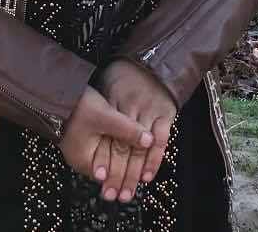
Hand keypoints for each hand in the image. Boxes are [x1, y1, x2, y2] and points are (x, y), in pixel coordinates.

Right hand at [58, 86, 153, 180]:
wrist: (55, 92)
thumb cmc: (77, 107)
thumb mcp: (105, 117)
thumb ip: (127, 130)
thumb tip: (150, 141)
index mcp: (84, 160)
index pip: (110, 176)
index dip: (128, 178)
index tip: (143, 180)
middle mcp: (81, 158)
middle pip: (108, 170)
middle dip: (125, 173)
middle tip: (142, 177)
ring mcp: (82, 148)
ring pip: (107, 158)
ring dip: (121, 160)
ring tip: (140, 162)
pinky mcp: (84, 137)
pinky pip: (103, 148)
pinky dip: (115, 148)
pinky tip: (127, 143)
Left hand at [91, 59, 176, 202]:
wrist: (149, 60)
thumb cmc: (124, 79)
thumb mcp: (106, 96)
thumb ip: (104, 119)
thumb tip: (92, 139)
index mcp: (114, 109)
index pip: (107, 142)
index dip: (104, 163)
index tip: (100, 181)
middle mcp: (130, 113)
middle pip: (120, 151)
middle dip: (116, 176)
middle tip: (112, 196)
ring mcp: (147, 113)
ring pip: (137, 151)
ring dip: (132, 175)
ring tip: (126, 195)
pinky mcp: (165, 114)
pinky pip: (161, 141)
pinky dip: (153, 160)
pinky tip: (146, 176)